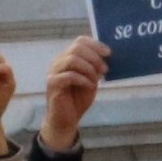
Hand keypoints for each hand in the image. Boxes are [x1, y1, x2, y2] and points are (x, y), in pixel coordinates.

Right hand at [40, 35, 107, 151]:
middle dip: (94, 57)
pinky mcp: (52, 84)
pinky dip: (83, 79)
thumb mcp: (92, 79)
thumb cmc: (78, 99)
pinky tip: (90, 86)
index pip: (80, 41)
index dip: (95, 44)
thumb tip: (108, 56)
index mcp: (68, 58)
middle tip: (104, 70)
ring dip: (89, 68)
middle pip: (76, 48)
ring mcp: (53, 73)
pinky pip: (69, 76)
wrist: (66, 119)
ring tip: (97, 79)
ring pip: (71, 59)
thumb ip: (96, 67)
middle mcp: (58, 62)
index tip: (109, 53)